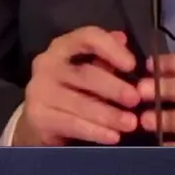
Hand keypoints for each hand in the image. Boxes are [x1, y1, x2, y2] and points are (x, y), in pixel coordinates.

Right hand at [13, 26, 140, 145]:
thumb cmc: (70, 90)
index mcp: (61, 47)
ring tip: (130, 123)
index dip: (111, 49)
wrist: (39, 120)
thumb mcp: (86, 69)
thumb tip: (122, 38)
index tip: (132, 65)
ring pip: (80, 103)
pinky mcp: (39, 117)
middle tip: (136, 100)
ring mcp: (39, 91)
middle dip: (114, 88)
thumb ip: (104, 56)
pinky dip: (95, 131)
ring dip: (109, 115)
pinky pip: (73, 124)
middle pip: (85, 74)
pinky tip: (113, 136)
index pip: (87, 38)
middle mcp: (46, 64)